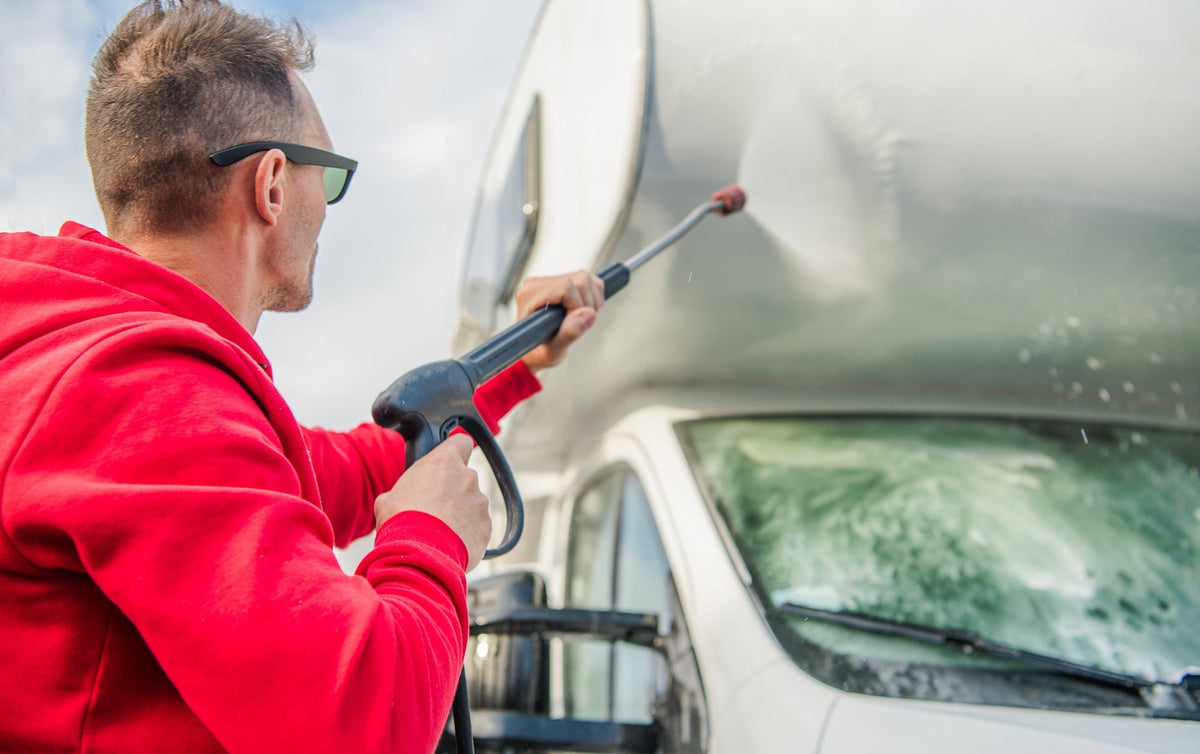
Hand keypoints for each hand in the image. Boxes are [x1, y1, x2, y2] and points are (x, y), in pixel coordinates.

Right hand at [373, 434, 491, 570]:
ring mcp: (480, 502)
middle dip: (452, 490)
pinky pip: (477, 526)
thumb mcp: (388, 499)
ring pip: (472, 504)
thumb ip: (402, 490)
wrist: (420, 555)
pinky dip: (467, 533)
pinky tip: (448, 543)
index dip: (455, 451)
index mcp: (444, 462)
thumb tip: (397, 499)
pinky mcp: (486, 526)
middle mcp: (467, 478)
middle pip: (464, 477)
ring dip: (460, 513)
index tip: (448, 462)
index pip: (460, 442)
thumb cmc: (401, 522)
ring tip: (438, 531)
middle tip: (433, 508)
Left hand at [514, 270, 603, 372]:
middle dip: (587, 304)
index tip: (573, 324)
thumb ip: (569, 333)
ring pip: (584, 278)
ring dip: (592, 300)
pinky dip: (593, 295)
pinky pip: (586, 278)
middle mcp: (536, 284)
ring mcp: (548, 280)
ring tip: (580, 319)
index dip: (578, 306)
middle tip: (579, 324)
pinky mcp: (560, 280)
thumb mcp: (553, 351)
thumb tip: (589, 313)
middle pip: (579, 280)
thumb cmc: (539, 353)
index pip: (566, 288)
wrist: (535, 351)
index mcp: (529, 296)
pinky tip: (583, 310)